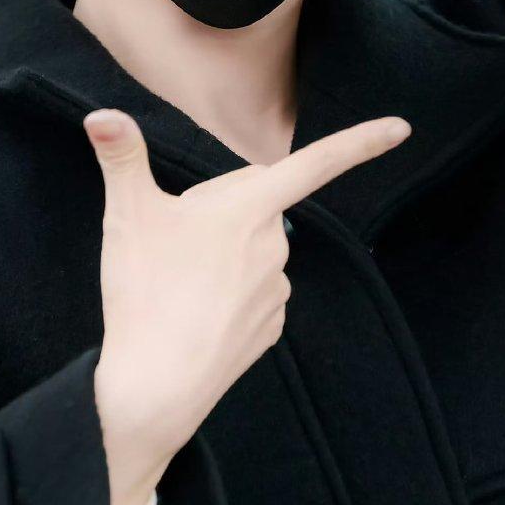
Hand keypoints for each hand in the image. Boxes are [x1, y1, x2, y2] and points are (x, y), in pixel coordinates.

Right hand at [86, 108, 410, 504]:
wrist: (154, 389)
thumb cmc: (143, 294)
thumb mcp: (126, 216)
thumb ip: (122, 158)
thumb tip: (102, 115)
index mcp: (249, 208)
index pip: (315, 163)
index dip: (361, 141)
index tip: (402, 128)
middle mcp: (275, 246)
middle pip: (255, 204)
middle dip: (222, 209)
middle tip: (171, 236)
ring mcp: (276, 291)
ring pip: (252, 251)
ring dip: (223, 254)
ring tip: (177, 282)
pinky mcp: (270, 329)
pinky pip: (253, 294)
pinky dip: (227, 294)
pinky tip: (195, 311)